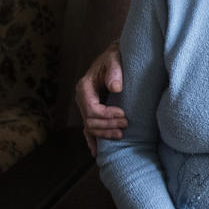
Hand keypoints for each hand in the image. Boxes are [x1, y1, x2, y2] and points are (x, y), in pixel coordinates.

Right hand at [75, 41, 126, 155]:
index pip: (91, 109)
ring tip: (121, 135)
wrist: (114, 57)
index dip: (107, 115)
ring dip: (104, 134)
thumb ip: (114, 71)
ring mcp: (85, 107)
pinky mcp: (92, 112)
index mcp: (84, 87)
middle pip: (90, 121)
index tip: (123, 114)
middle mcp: (82, 99)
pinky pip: (89, 130)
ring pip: (90, 128)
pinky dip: (93, 141)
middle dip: (108, 126)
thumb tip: (116, 87)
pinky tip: (97, 152)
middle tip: (126, 125)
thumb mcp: (114, 58)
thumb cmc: (114, 56)